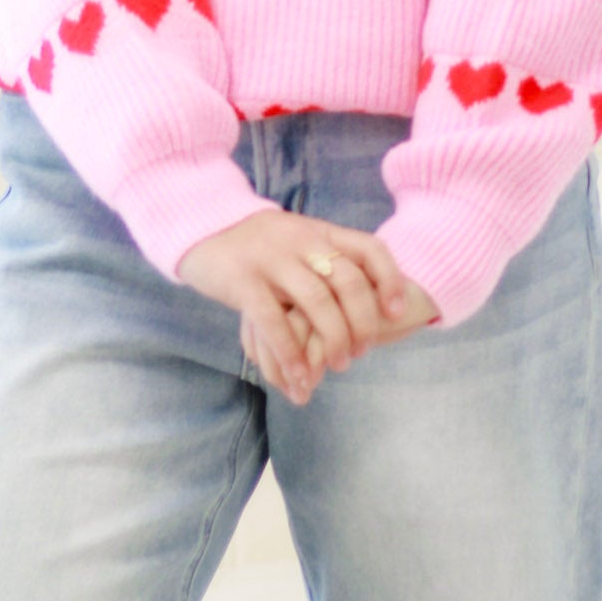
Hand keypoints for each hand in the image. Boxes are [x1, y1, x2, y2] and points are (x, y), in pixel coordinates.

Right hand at [178, 209, 407, 404]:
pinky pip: (272, 319)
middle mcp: (301, 240)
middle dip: (363, 321)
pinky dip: (290, 352)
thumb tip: (369, 301)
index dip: (390, 280)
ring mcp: (272, 258)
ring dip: (334, 339)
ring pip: (317, 301)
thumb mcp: (299, 241)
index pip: (369, 248)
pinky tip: (299, 375)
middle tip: (362, 351)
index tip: (397, 313)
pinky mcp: (243, 280)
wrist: (204, 225)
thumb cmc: (260, 246)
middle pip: (348, 280)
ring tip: (339, 365)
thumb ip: (327, 261)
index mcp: (320, 232)